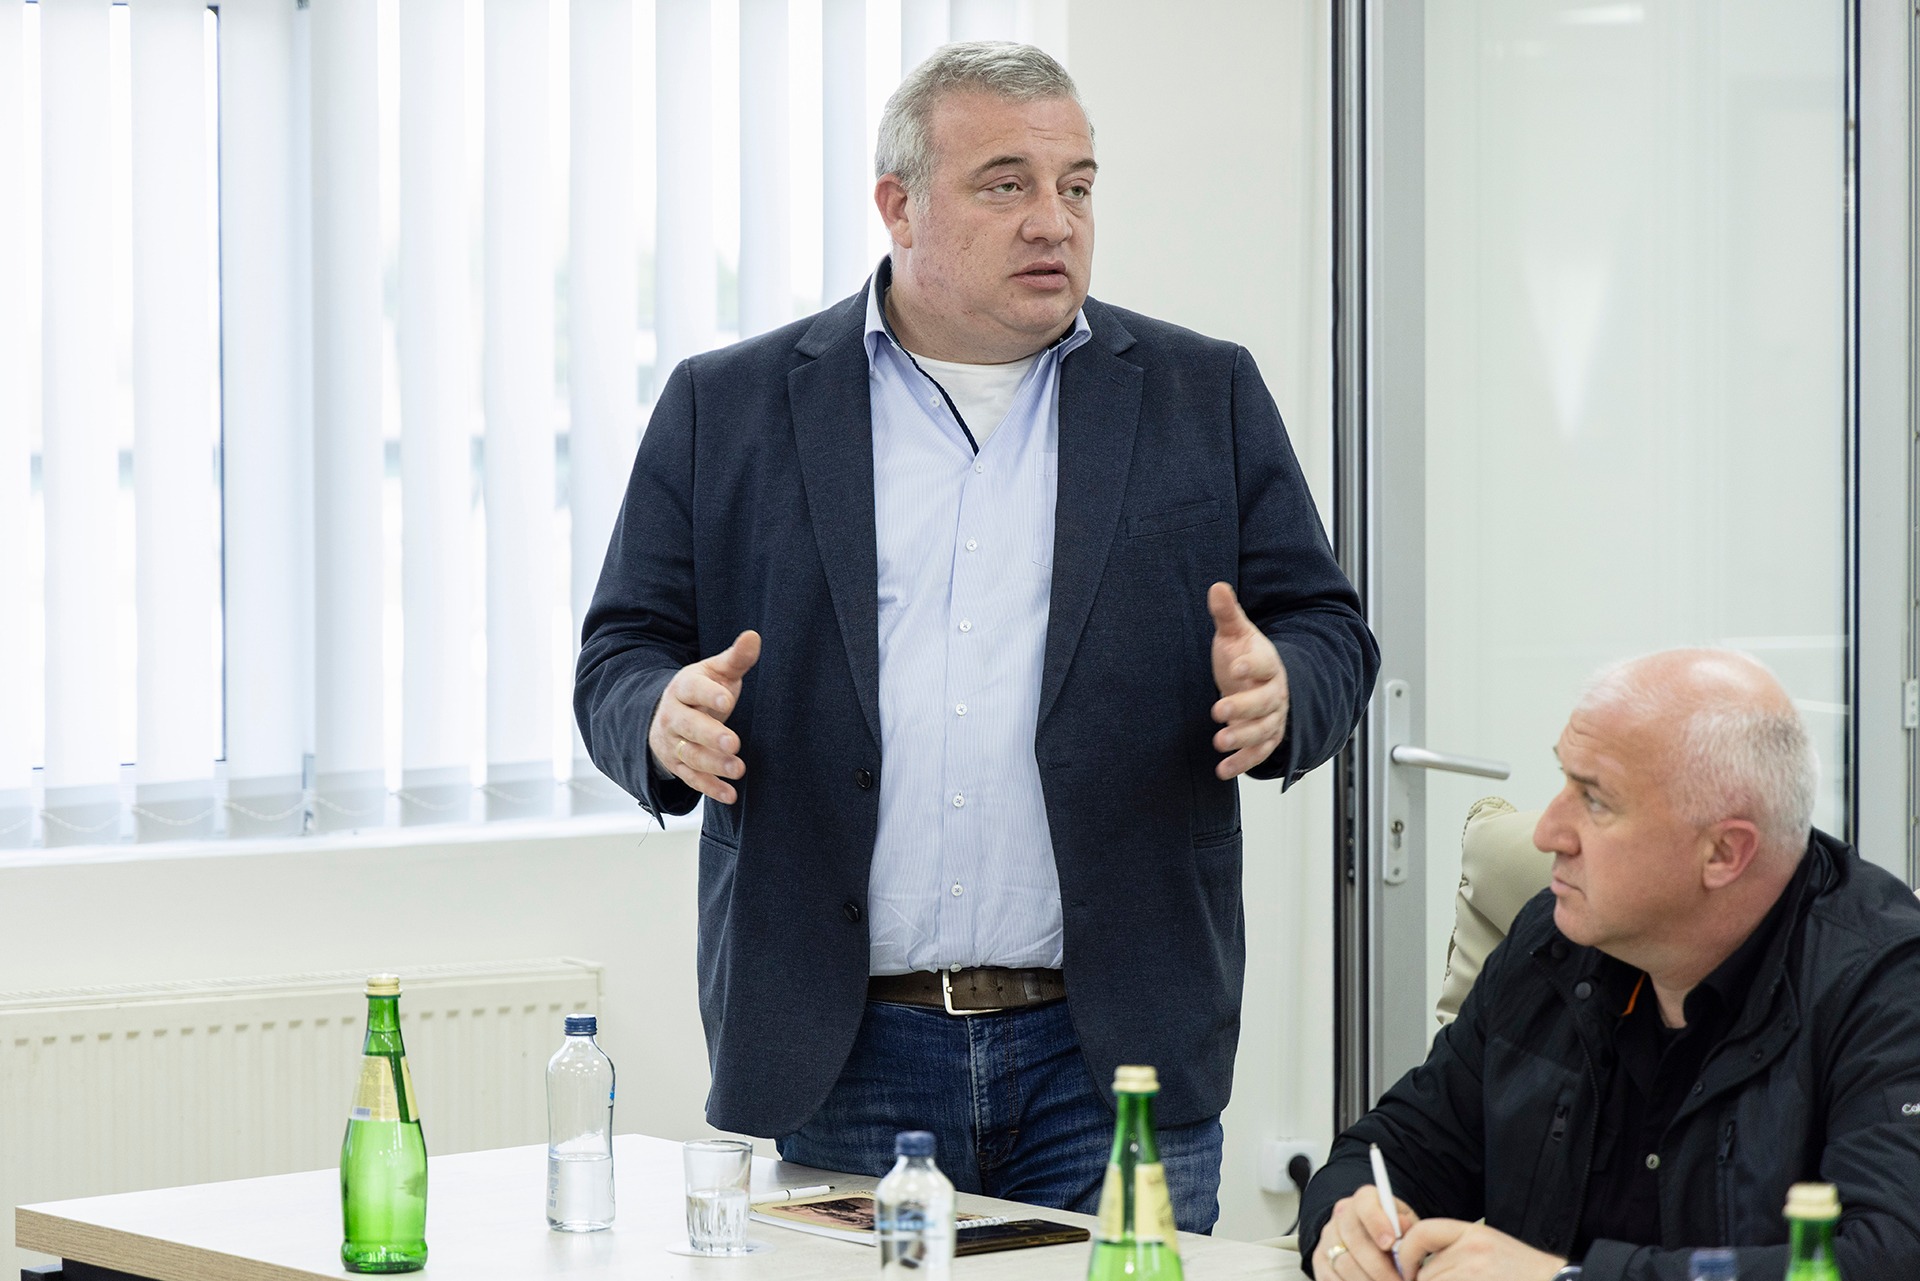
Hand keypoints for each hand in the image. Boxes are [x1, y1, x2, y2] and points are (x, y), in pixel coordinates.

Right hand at [647, 630, 761, 803]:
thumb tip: (754, 637)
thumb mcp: (717, 671)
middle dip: (710, 735)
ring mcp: (672, 742)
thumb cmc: (703, 690)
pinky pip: (691, 778)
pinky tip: (730, 794)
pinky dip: (709, 788)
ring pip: (689, 755)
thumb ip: (736, 658)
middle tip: (734, 742)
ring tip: (738, 769)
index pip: (693, 689)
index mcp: (683, 687)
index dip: (709, 695)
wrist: (670, 713)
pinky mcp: (677, 765)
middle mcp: (673, 715)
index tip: (727, 700)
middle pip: (689, 726)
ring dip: (713, 764)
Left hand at [1208, 582, 1289, 778]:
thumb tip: (1216, 587)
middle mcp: (1275, 693)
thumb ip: (1227, 614)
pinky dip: (1243, 762)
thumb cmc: (1245, 656)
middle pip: (1266, 702)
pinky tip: (1222, 769)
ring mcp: (1273, 717)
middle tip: (1219, 711)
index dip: (1253, 666)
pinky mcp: (1266, 738)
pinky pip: (1259, 753)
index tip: (1236, 666)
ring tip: (1220, 742)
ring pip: (1264, 730)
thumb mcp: (1236, 634)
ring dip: (1244, 739)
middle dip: (1244, 708)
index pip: (1266, 664)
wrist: (1261, 681)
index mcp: (1269, 664)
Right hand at [1312, 1188, 1417, 1280]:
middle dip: (1379, 1267)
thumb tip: (1403, 1226)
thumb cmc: (1396, 1235)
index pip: (1365, 1205)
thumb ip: (1407, 1227)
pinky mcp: (1320, 1260)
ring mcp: (1328, 1238)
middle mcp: (1342, 1216)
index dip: (1376, 1223)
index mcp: (1365, 1200)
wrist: (1375, 1243)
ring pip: (1343, 1263)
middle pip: (1354, 1239)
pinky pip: (1332, 1278)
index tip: (1390, 1244)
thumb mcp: (1408, 1227)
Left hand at [1395, 1218, 1564, 1280]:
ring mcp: (1475, 1275)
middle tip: (1442, 1280)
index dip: (1407, 1252)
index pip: (1421, 1233)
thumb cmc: (1521, 1270)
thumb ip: (1454, 1249)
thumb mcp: (1487, 1245)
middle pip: (1424, 1272)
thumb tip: (1413, 1263)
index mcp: (1473, 1233)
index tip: (1409, 1268)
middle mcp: (1472, 1252)